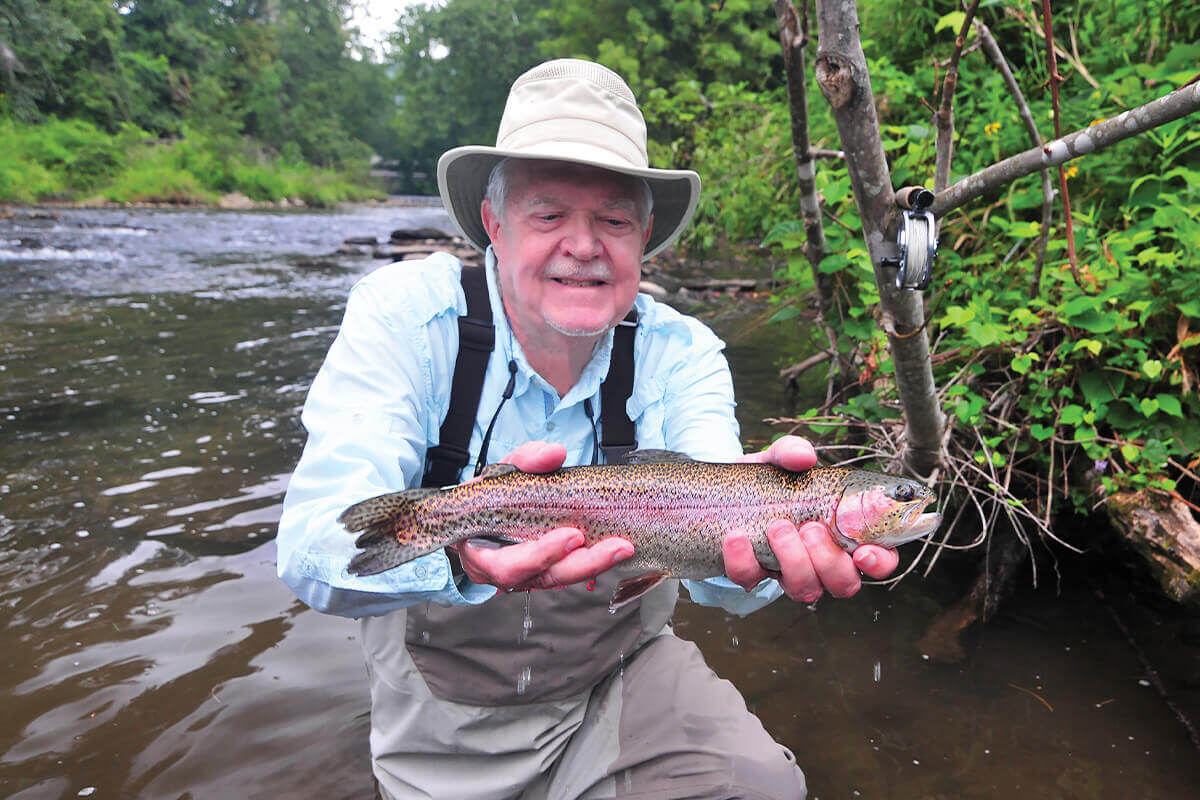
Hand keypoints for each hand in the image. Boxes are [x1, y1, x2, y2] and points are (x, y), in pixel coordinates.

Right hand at [451, 441, 633, 590]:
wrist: (480, 511)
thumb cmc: (486, 495)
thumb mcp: (500, 471)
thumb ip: (525, 460)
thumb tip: (554, 453)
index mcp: (481, 554)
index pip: (508, 565)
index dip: (541, 555)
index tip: (572, 535)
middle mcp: (504, 574)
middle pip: (544, 577)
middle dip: (582, 564)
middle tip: (615, 547)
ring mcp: (527, 576)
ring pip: (561, 578)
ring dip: (594, 563)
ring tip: (622, 547)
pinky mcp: (547, 571)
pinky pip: (569, 570)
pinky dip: (592, 561)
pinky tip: (614, 550)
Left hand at [722, 435, 899, 601]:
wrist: (721, 492)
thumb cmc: (768, 479)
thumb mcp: (779, 459)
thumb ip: (793, 451)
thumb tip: (805, 456)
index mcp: (844, 533)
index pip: (879, 559)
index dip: (879, 562)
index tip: (863, 552)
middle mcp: (822, 561)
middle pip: (844, 584)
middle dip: (828, 560)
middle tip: (809, 527)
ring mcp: (788, 572)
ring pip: (805, 590)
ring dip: (793, 560)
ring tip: (777, 526)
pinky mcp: (753, 574)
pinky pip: (751, 580)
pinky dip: (744, 560)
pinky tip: (737, 536)